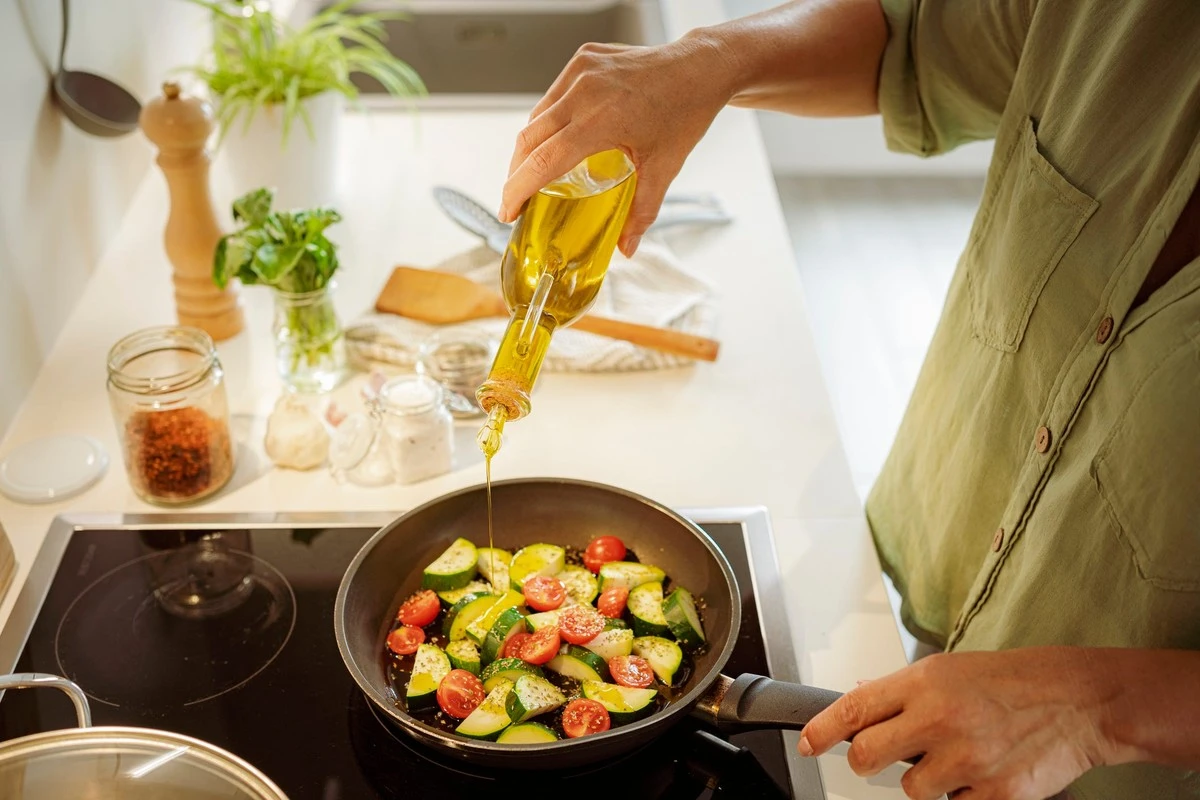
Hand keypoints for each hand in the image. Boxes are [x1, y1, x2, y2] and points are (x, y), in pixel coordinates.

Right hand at [500, 33, 737, 255]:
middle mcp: (584, 91)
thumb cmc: (685, 113)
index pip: (543, 161)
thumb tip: (626, 248)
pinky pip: (553, 96)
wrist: (700, 67)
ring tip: (533, 173)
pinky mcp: (583, 58)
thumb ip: (642, 211)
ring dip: (530, 146)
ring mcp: (581, 70)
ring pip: (537, 116)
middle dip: (516, 173)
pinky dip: (548, 120)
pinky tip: (556, 139)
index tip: (508, 212)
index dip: (518, 190)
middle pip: (529, 139)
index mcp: (601, 120)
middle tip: (517, 199)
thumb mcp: (665, 168)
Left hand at [799, 648, 1113, 799]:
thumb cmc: (1012, 681)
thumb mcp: (949, 669)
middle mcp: (938, 719)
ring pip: (910, 789)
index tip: (807, 744)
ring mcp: (965, 759)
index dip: (821, 731)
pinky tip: (982, 770)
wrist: (1077, 701)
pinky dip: (963, 794)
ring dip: (925, 779)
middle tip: (880, 758)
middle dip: (865, 762)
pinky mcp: (992, 793)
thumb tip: (857, 699)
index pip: (853, 709)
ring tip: (957, 754)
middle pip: (867, 757)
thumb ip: (901, 689)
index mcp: (923, 683)